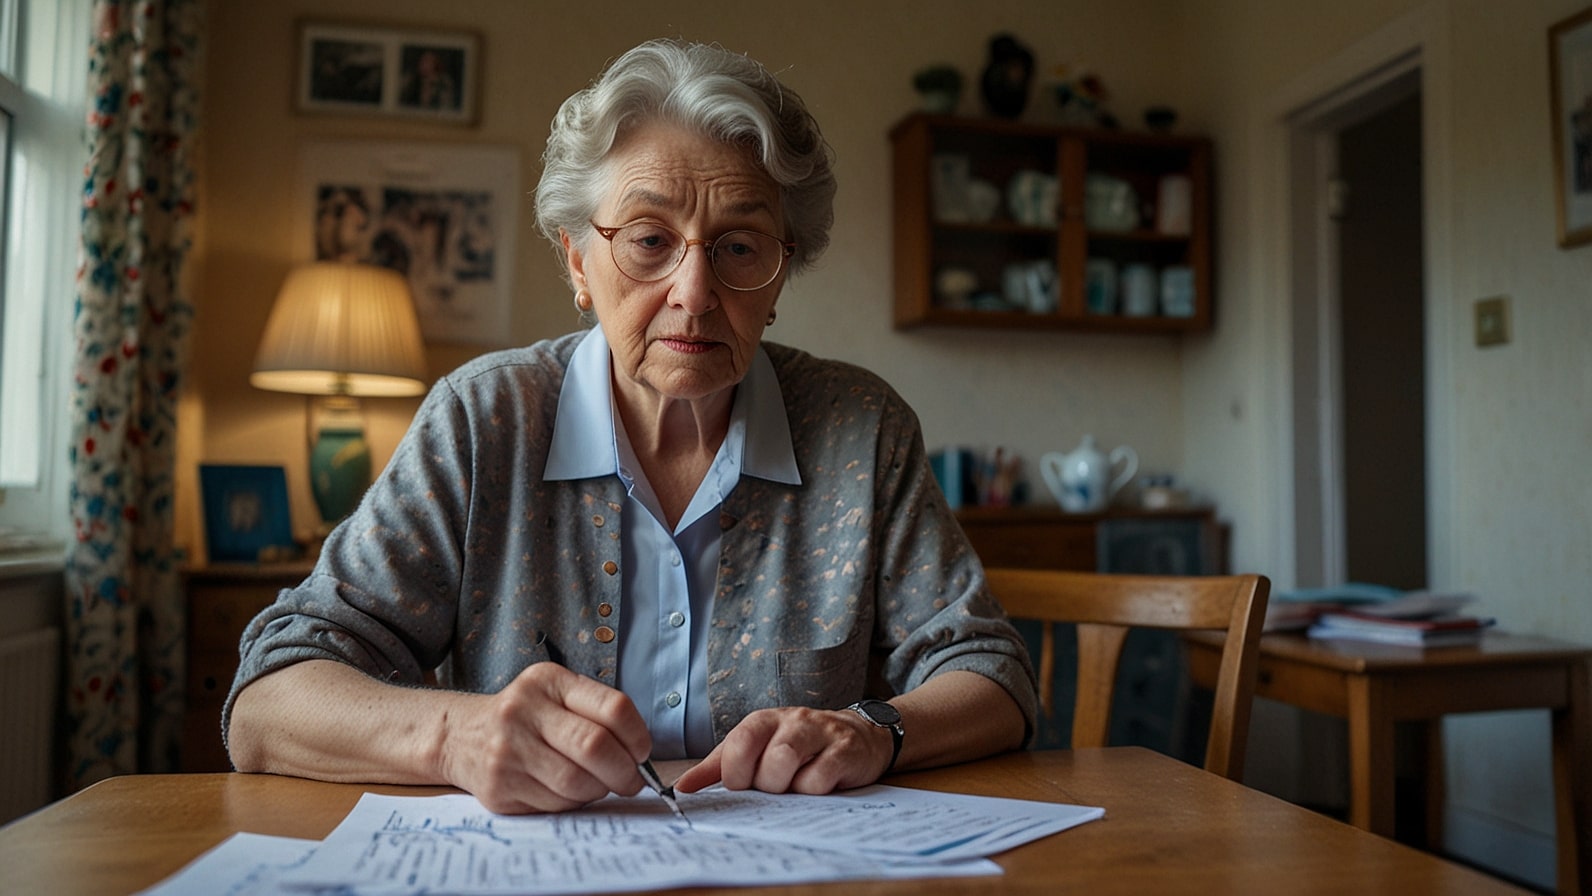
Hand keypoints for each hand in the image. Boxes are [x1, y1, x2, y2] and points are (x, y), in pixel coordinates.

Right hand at [439, 663, 650, 813]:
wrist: (461, 735)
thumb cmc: (525, 716)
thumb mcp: (555, 694)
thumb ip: (596, 713)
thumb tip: (640, 756)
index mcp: (548, 681)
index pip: (613, 707)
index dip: (638, 736)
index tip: (642, 753)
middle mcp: (523, 711)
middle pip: (595, 747)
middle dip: (624, 772)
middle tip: (631, 781)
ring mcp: (508, 751)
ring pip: (576, 782)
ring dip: (599, 790)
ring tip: (598, 784)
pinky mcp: (499, 788)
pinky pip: (555, 804)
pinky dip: (572, 803)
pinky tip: (567, 791)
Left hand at [673, 706, 893, 795]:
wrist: (857, 736)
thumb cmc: (798, 747)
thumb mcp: (757, 750)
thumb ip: (720, 767)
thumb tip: (682, 787)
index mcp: (763, 721)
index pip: (738, 744)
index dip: (736, 774)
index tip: (745, 785)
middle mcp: (791, 721)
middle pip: (764, 757)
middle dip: (766, 785)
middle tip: (775, 787)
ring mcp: (820, 733)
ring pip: (788, 760)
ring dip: (787, 787)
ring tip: (794, 786)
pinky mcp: (845, 751)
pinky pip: (820, 778)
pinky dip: (813, 791)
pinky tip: (819, 785)